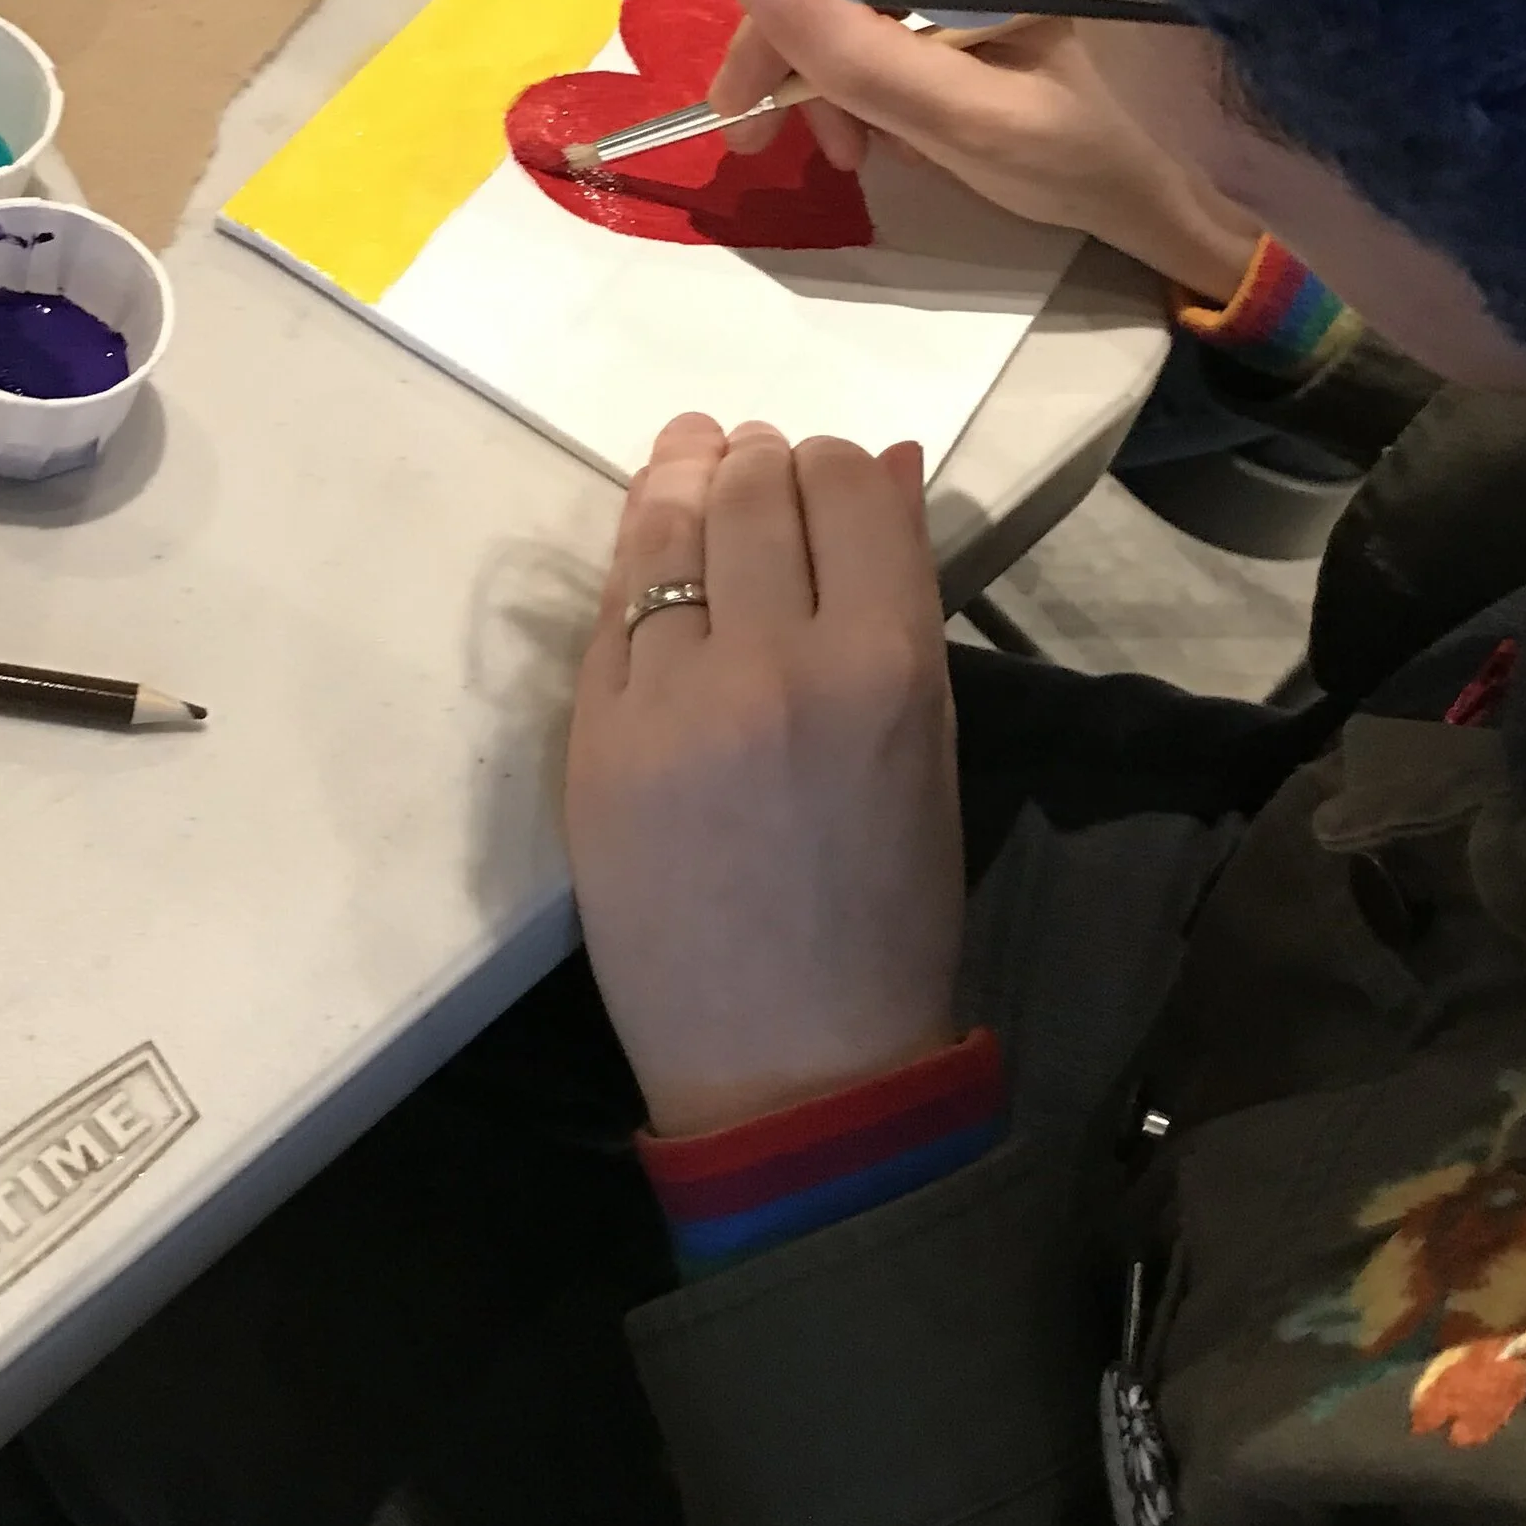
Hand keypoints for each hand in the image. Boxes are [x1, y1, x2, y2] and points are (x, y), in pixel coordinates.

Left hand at [565, 413, 963, 1140]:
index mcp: (886, 667)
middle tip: (752, 462)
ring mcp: (672, 698)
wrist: (791, 1064)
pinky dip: (632, 567)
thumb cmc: (887, 915)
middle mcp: (776, 660)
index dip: (838, 462)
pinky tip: (648, 553)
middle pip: (753, 491)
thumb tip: (879, 471)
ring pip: (666, 532)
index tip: (827, 474)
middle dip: (757, 462)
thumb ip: (901, 604)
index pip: (852, 489)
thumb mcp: (931, 749)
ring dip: (682, 481)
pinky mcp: (595, 738)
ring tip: (691, 464)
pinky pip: (609, 612)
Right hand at [702, 0, 1261, 303]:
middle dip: (821, 49)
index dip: (791, 9)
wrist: (1194, 201)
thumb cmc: (1104, 161)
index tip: (751, 102)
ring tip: (865, 150)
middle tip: (812, 145)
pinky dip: (894, 64)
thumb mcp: (974, 125)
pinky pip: (914, 3)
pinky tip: (905, 127)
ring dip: (852, 66)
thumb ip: (864, 61)